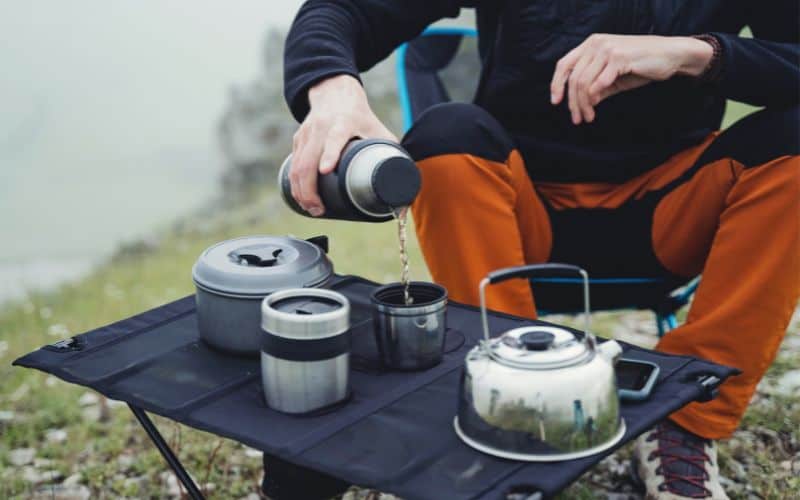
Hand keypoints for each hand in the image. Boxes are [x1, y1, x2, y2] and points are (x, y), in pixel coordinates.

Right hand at [290, 74, 396, 215]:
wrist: (334, 92)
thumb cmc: (360, 116)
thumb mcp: (377, 128)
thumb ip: (389, 152)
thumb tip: (403, 182)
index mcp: (343, 123)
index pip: (334, 139)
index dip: (329, 154)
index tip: (325, 170)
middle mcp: (321, 128)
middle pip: (307, 161)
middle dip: (309, 190)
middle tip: (318, 210)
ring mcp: (307, 134)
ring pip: (296, 166)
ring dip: (300, 191)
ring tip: (311, 209)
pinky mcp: (298, 139)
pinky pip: (292, 165)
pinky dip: (295, 184)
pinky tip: (301, 198)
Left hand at [550, 34, 712, 124]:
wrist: (671, 55)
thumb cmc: (642, 65)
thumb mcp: (613, 77)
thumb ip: (596, 87)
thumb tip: (583, 103)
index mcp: (591, 44)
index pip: (564, 64)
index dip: (556, 84)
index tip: (556, 102)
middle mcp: (596, 44)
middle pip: (573, 78)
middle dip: (573, 102)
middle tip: (578, 119)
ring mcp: (607, 49)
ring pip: (583, 83)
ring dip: (583, 104)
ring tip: (588, 117)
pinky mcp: (619, 58)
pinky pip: (598, 83)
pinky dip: (594, 99)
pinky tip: (596, 109)